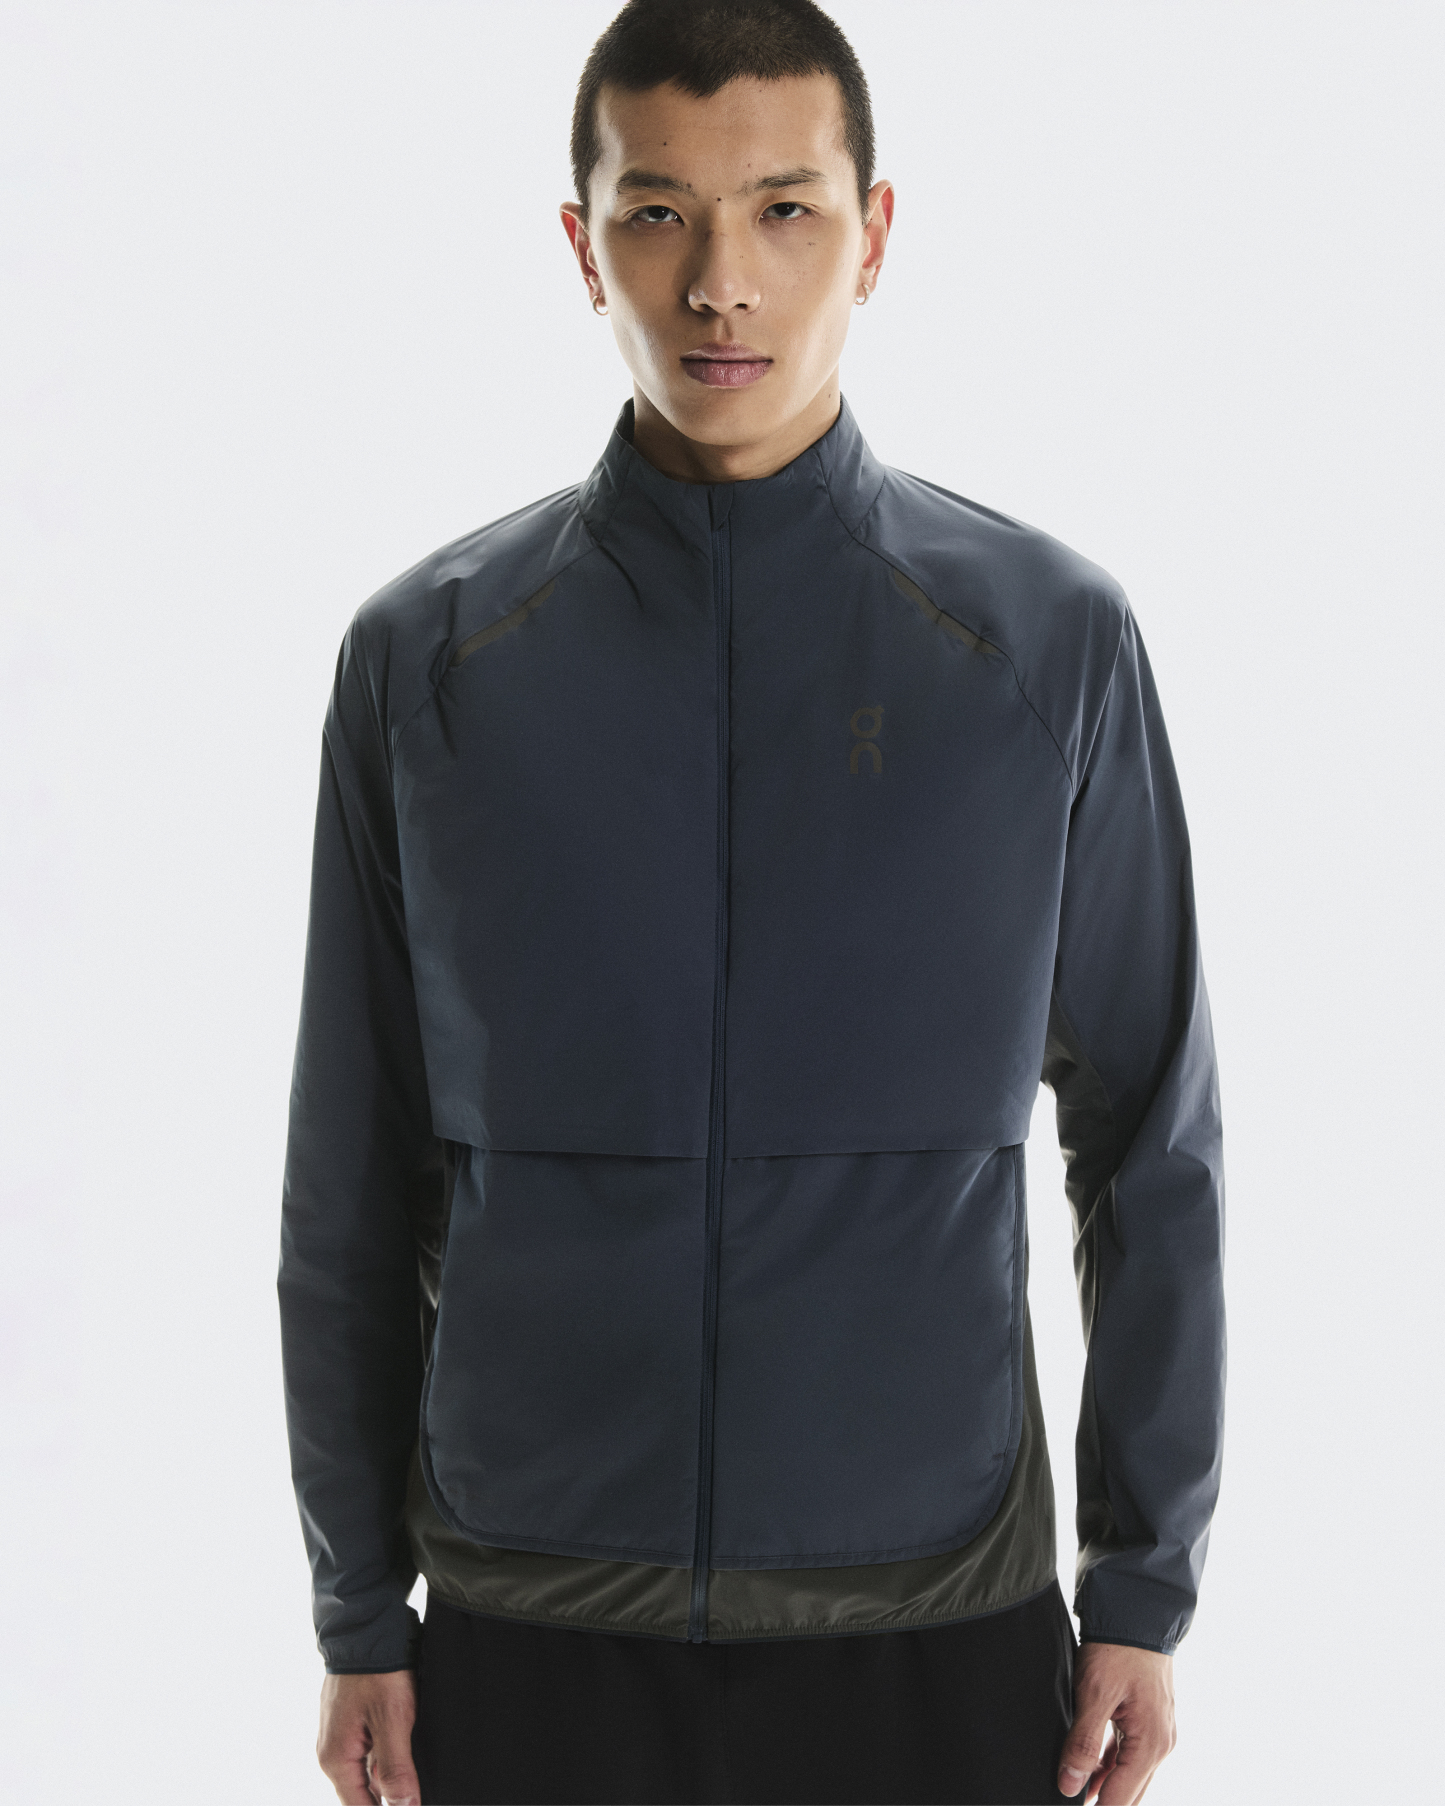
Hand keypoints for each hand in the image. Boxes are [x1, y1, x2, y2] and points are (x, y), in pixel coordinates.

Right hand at [317, 1670, 420, 1805]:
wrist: (364, 1627)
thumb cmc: (377, 1670)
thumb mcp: (393, 1720)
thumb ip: (396, 1769)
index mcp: (336, 1760)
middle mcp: (333, 1752)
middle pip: (364, 1794)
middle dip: (391, 1795)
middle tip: (416, 1788)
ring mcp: (340, 1735)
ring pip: (369, 1772)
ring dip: (391, 1775)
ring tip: (414, 1767)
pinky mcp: (351, 1721)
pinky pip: (369, 1751)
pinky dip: (388, 1755)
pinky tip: (407, 1747)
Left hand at [1057, 1642, 1175, 1802]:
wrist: (1139, 1612)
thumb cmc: (1118, 1649)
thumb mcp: (1094, 1694)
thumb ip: (1083, 1742)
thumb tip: (1070, 1785)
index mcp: (1150, 1744)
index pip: (1122, 1799)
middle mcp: (1161, 1744)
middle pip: (1130, 1792)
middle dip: (1104, 1803)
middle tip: (1071, 1802)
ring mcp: (1157, 1731)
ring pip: (1129, 1774)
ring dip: (1105, 1785)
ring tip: (1073, 1790)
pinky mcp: (1149, 1719)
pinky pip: (1129, 1753)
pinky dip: (1109, 1765)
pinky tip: (1088, 1769)